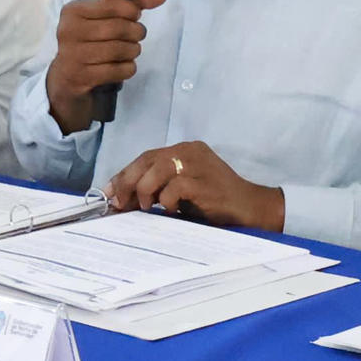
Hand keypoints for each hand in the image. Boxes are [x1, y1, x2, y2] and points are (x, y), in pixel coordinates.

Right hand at [43, 0, 167, 133]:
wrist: (68, 78)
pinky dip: (128, 68)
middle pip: (118, 27)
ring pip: (119, 49)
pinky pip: (117, 70)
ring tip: (131, 50)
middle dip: (136, 32)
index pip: (110, 3)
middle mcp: (68, 31)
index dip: (131, 10)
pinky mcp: (80, 77)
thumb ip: (133, 2)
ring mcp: (72, 55)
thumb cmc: (91, 41)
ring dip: (133, 51)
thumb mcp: (105, 17)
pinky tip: (123, 65)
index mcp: (72, 11)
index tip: (135, 16)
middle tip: (137, 35)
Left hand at [104, 140, 284, 229]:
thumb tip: (125, 198)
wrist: (251, 208)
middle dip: (127, 182)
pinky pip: (173, 189)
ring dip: (145, 192)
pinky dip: (167, 202)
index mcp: (185, 149)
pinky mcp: (203, 181)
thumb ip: (160, 186)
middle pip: (147, 160)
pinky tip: (175, 211)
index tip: (109, 191)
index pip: (147, 156)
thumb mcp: (184, 189)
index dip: (125, 173)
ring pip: (156, 171)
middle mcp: (189, 150)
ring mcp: (197, 163)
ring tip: (148, 208)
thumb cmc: (216, 202)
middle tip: (118, 202)